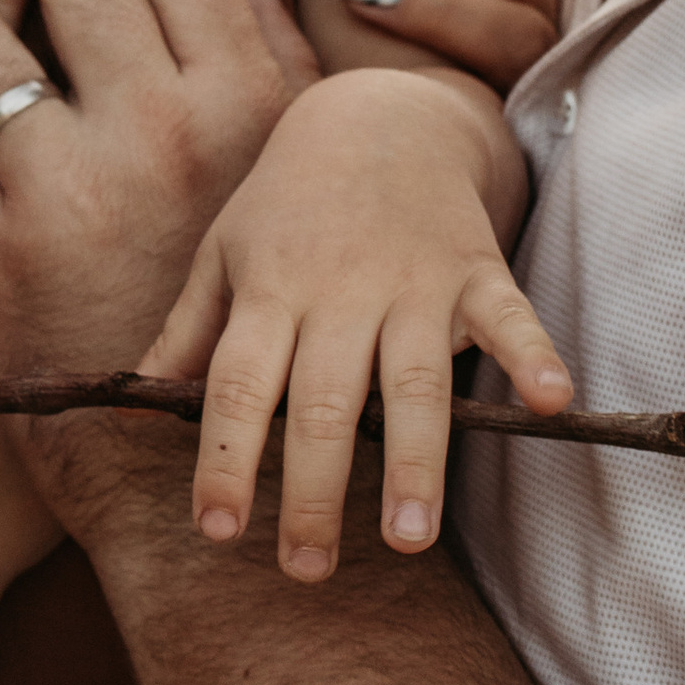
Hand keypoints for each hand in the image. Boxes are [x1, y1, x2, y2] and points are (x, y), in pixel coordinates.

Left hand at [143, 71, 571, 577]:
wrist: (378, 115)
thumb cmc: (288, 202)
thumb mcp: (223, 252)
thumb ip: (187, 332)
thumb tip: (132, 407)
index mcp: (268, 293)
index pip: (239, 387)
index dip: (225, 459)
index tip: (216, 531)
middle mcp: (338, 293)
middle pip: (323, 402)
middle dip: (314, 490)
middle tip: (306, 569)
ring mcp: (413, 282)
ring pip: (413, 380)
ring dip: (414, 460)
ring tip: (407, 539)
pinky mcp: (476, 269)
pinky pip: (509, 317)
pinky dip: (534, 357)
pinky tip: (552, 404)